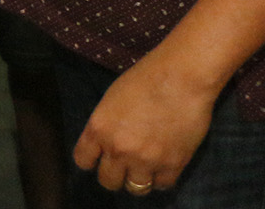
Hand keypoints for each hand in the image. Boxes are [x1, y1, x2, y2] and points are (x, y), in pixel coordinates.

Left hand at [73, 50, 216, 194]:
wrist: (181, 77)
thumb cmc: (145, 78)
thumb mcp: (111, 100)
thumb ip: (106, 125)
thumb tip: (106, 142)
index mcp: (98, 129)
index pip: (83, 160)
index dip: (91, 161)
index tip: (99, 158)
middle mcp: (117, 149)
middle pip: (108, 181)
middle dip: (114, 174)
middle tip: (124, 166)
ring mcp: (145, 159)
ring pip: (135, 188)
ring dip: (138, 179)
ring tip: (144, 168)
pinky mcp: (172, 164)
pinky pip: (162, 185)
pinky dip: (161, 178)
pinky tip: (163, 166)